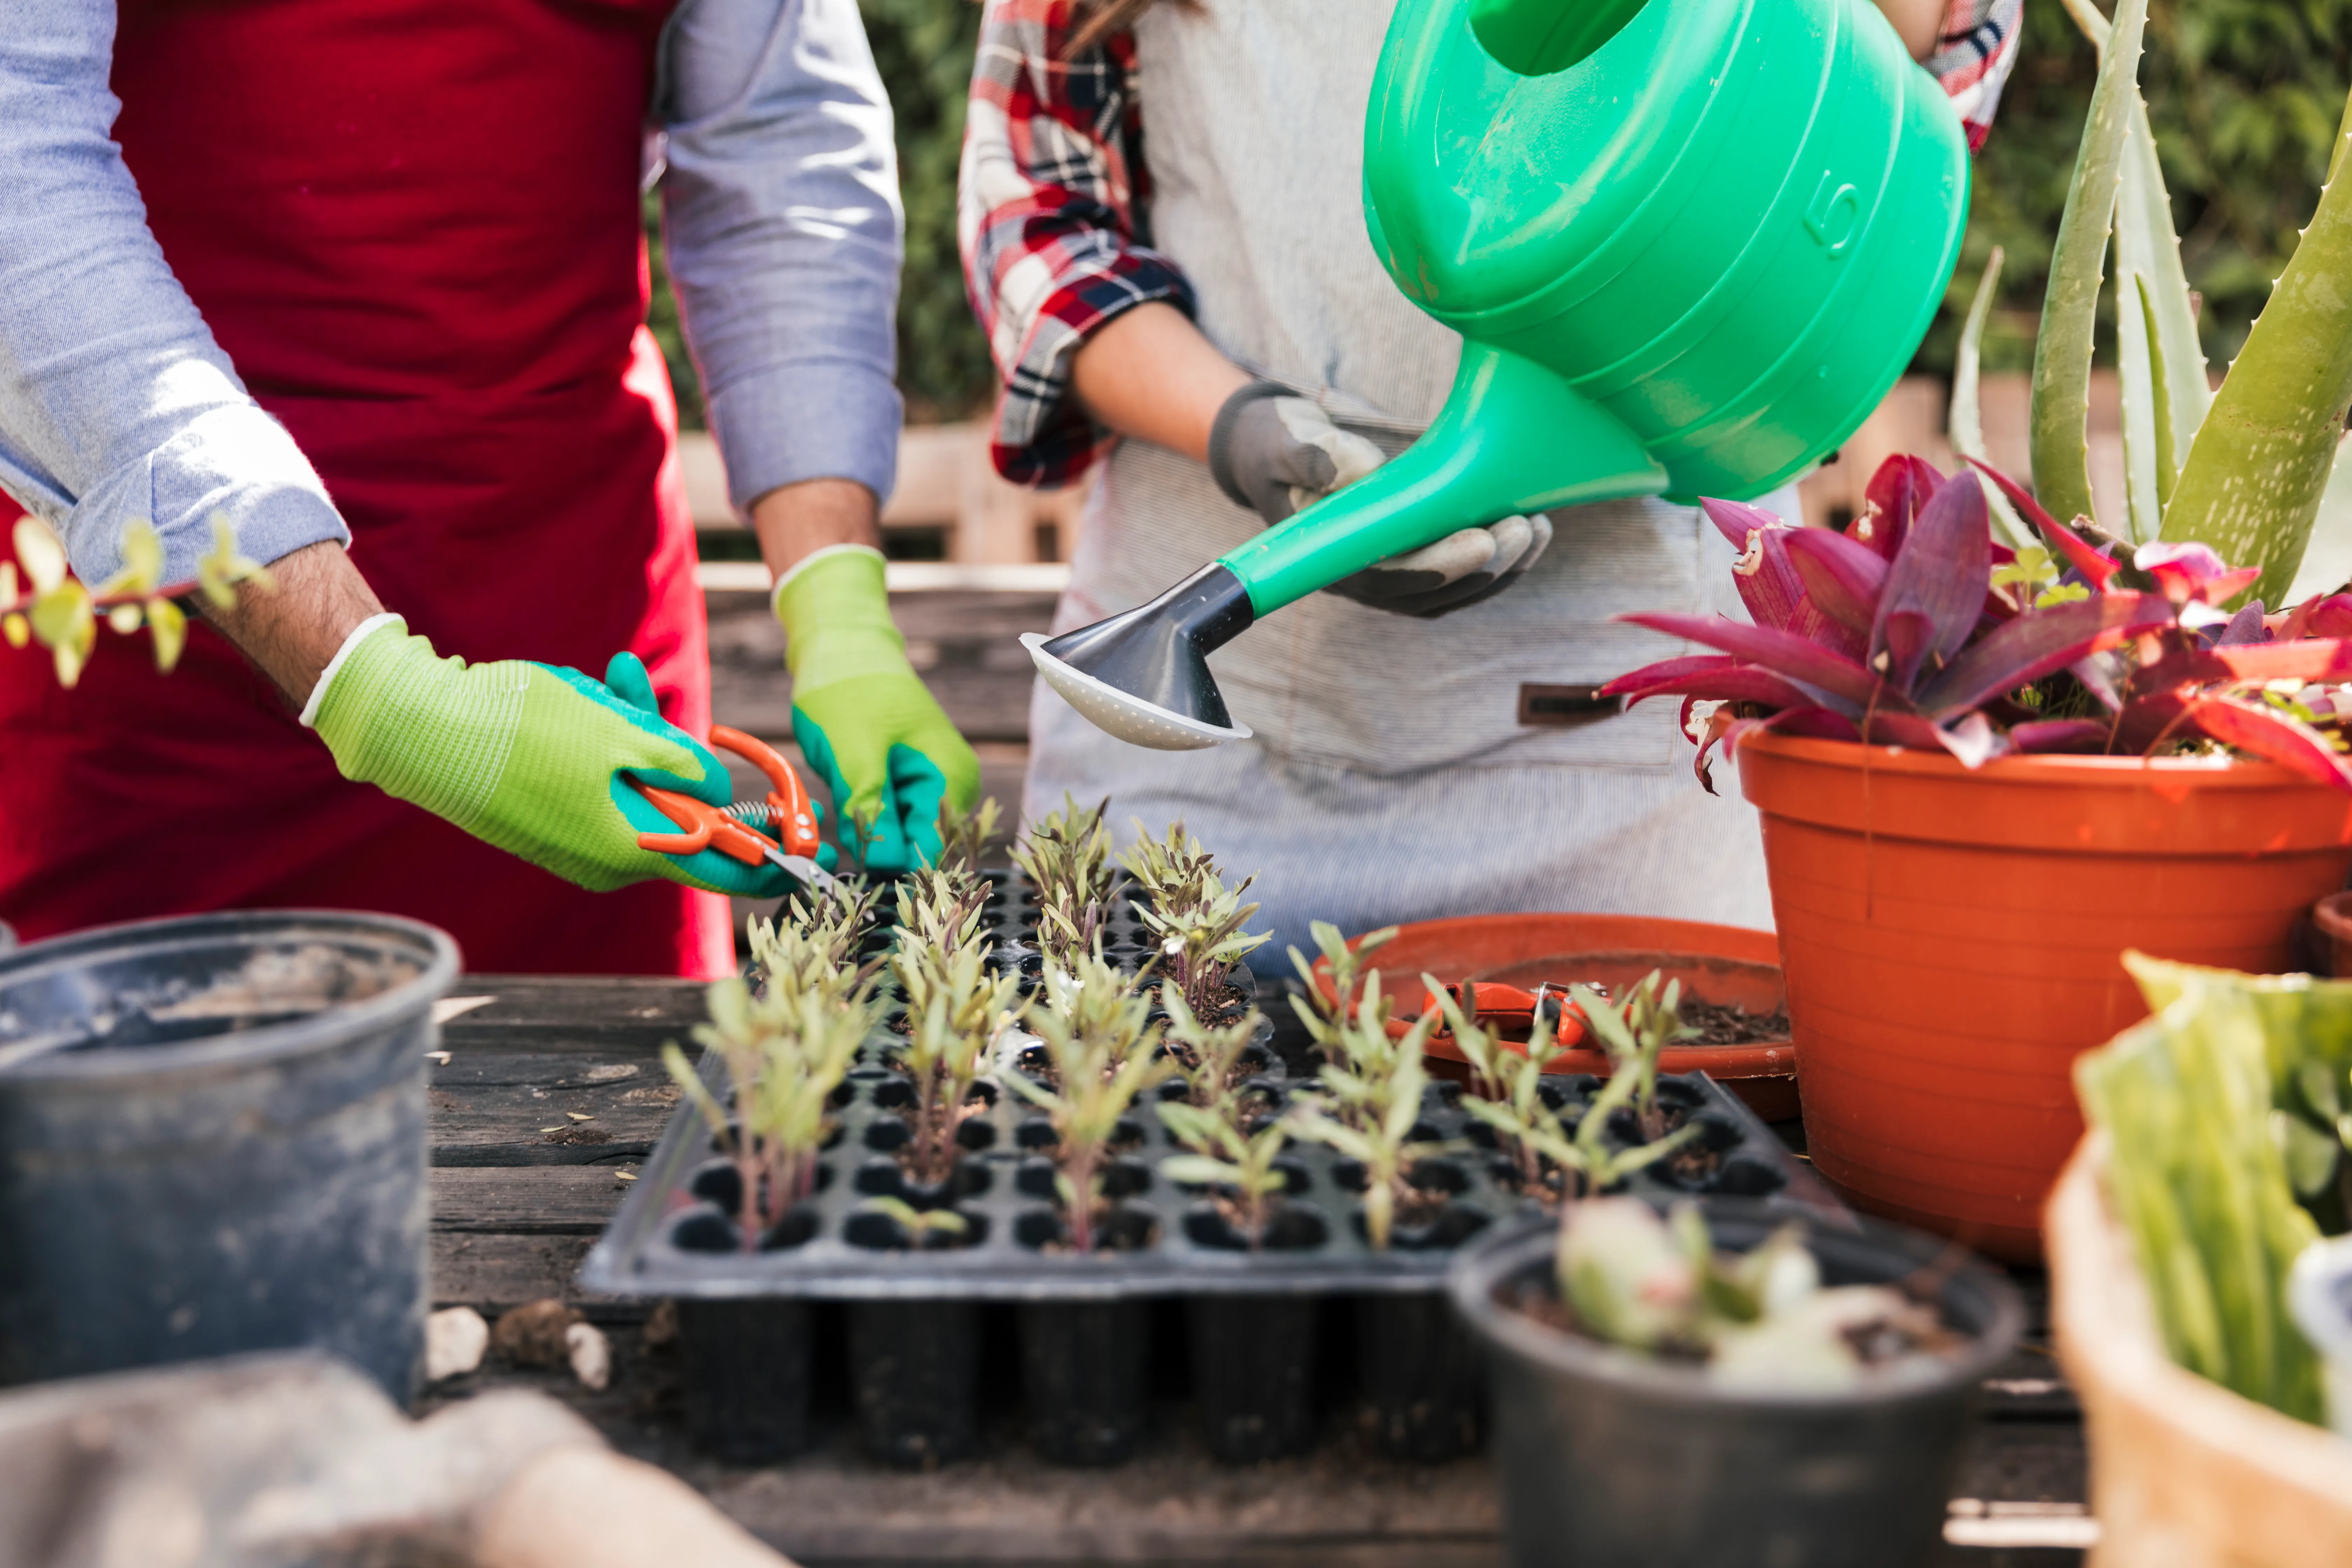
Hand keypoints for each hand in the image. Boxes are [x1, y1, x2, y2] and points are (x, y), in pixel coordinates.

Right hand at [308, 620, 793, 896]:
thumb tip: (721, 792)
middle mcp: (609, 859)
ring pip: (637, 785)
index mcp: (633, 847)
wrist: (423, 731)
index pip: (727, 870)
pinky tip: (573, 700)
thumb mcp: (618, 734)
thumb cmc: (522, 730)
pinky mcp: (553, 821)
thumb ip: (681, 765)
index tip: (815, 846)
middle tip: (628, 684)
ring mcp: (578, 843)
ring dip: (628, 732)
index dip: (775, 857)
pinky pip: (601, 784)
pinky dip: (601, 743)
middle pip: (679, 807)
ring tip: (589, 681)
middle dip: (669, 746)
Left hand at [772, 545, 978, 874]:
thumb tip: (885, 866)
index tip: (855, 871)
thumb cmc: (848, 690)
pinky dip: (861, 817)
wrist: (841, 646)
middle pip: (918, 848)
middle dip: (876, 850)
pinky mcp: (904, 783)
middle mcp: (949, 787)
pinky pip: (887, 819)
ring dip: (865, 832)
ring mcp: (927, 785)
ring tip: (840, 792)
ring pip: (898, 837)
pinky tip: (842, 791)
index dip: (895, 870)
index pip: (935, 852)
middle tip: (837, 824)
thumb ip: (873, 811)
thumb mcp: (854, 754)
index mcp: (950, 779)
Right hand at [1207, 383, 1554, 618]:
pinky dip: (1500, 559)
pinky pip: (1463, 572)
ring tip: (1539, 529)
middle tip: (1526, 528)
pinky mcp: (1415, 554)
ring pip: (1454, 590)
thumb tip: (1362, 470)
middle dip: (1485, 566)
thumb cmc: (1279, 441)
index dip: (1436, 570)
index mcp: (1327, 557)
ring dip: (1502, 567)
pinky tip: (1534, 528)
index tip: (1481, 542)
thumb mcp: (1284, 438)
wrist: (1280, 446)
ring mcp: (1391, 569)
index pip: (1385, 579)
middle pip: (1430, 593)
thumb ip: (1312, 454)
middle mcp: (1361, 576)